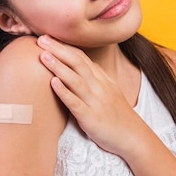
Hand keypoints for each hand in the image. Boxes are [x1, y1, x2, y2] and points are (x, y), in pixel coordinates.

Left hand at [36, 35, 145, 155]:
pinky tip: (53, 83)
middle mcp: (99, 87)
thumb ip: (96, 78)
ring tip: (43, 56)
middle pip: (77, 63)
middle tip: (41, 39)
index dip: (65, 47)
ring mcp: (96, 102)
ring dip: (59, 67)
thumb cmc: (118, 116)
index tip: (49, 37)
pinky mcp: (91, 118)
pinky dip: (64, 92)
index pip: (82, 58)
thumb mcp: (110, 91)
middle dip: (59, 50)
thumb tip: (81, 67)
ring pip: (76, 80)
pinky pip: (76, 104)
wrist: (133, 137)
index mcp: (102, 80)